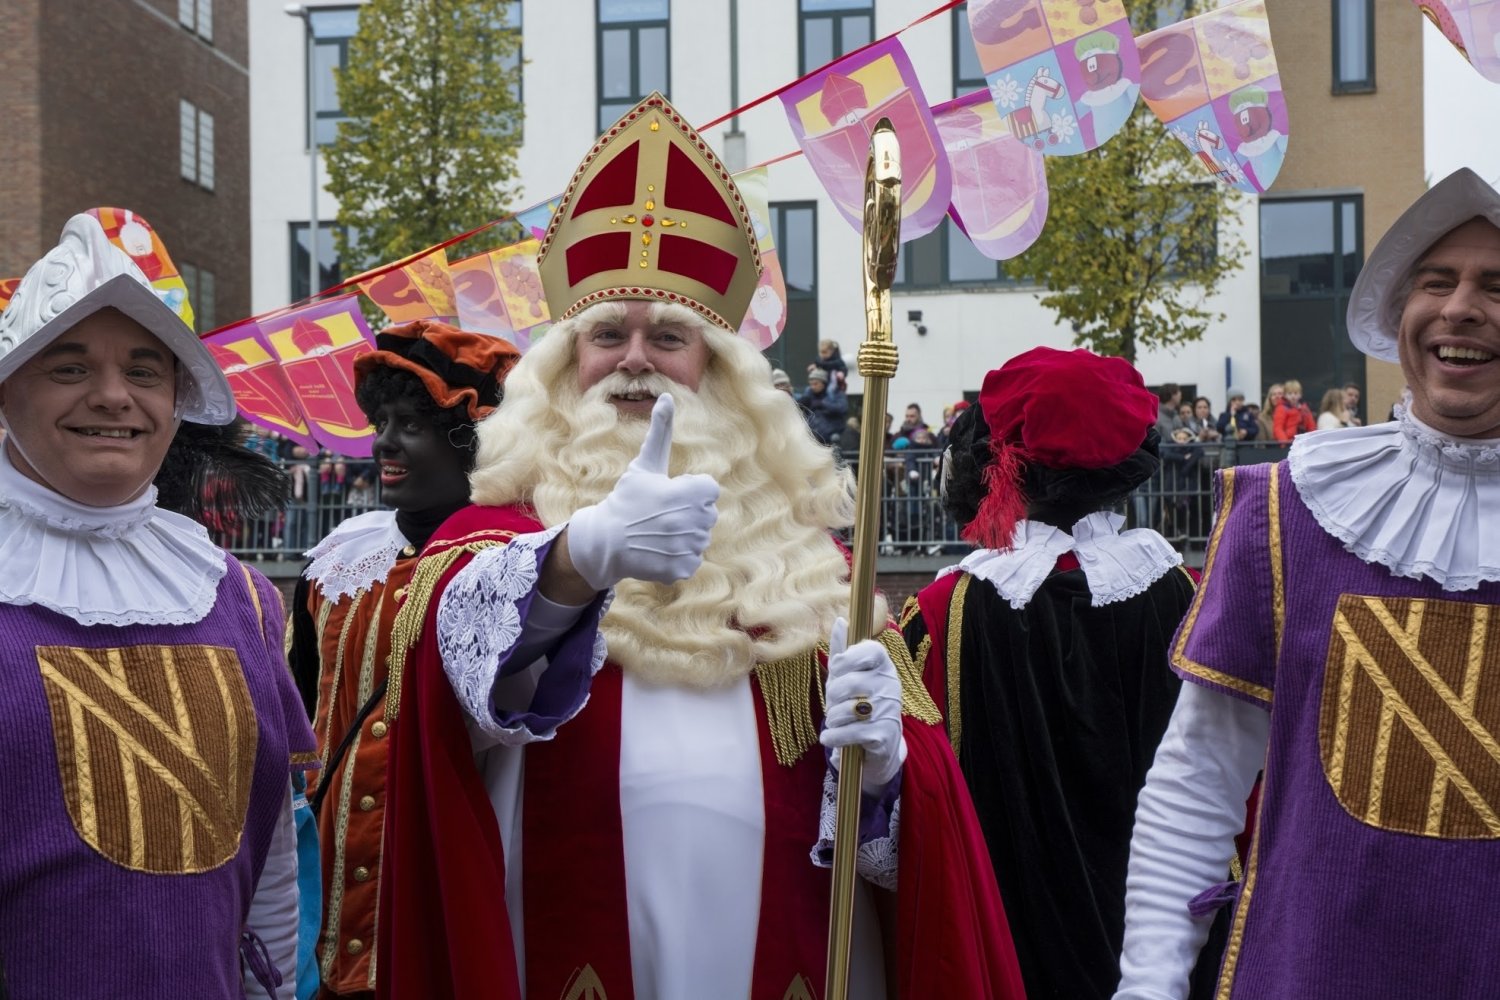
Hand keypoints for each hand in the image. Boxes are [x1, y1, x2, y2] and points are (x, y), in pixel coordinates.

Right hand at [565, 395, 719, 591]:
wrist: (605, 540)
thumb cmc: (627, 498)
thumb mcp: (645, 464)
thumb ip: (661, 431)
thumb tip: (666, 396)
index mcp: (692, 492)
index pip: (708, 489)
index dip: (687, 490)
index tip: (667, 494)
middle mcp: (695, 520)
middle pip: (706, 515)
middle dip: (687, 514)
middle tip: (659, 516)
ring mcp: (690, 546)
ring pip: (699, 538)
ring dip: (682, 536)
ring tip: (657, 533)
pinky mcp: (683, 568)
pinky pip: (691, 560)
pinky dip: (676, 557)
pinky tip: (657, 550)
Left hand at [820, 617, 905, 792]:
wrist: (881, 744)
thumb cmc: (860, 702)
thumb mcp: (850, 676)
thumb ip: (843, 651)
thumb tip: (841, 621)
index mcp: (884, 666)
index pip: (871, 650)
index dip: (848, 658)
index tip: (837, 668)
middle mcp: (891, 685)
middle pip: (850, 682)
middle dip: (832, 695)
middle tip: (833, 703)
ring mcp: (889, 710)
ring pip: (847, 709)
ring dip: (833, 717)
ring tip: (835, 721)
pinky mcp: (883, 736)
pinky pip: (849, 732)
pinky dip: (833, 736)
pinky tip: (830, 737)